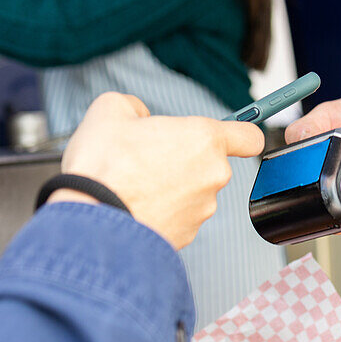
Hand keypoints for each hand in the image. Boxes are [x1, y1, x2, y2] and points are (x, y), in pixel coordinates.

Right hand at [52, 92, 264, 248]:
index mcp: (204, 139)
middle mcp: (213, 175)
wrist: (90, 221)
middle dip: (184, 160)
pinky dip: (163, 213)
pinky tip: (135, 206)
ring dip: (172, 188)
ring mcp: (203, 209)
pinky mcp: (188, 235)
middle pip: (211, 164)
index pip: (250, 137)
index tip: (233, 135)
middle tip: (148, 158)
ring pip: (194, 192)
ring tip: (134, 185)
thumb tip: (139, 115)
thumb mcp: (110, 110)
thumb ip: (135, 106)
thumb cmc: (103, 166)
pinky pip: (180, 217)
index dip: (240, 134)